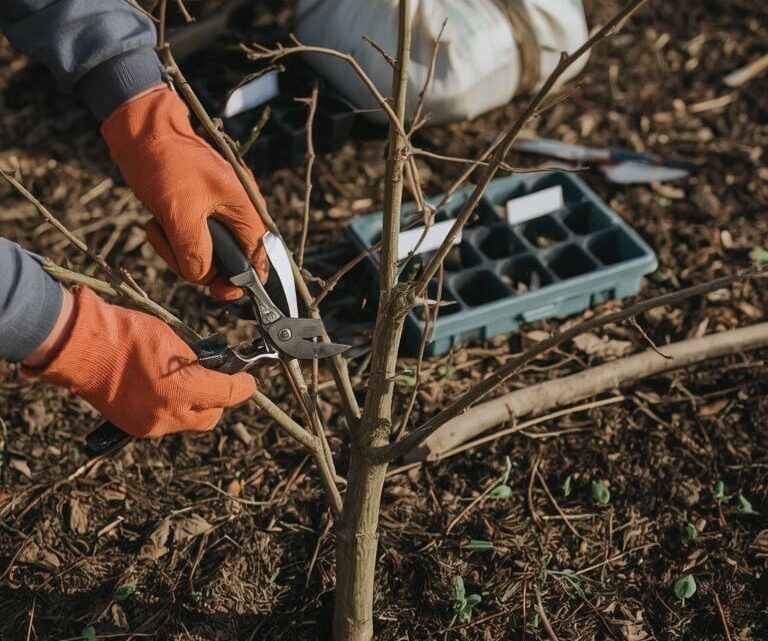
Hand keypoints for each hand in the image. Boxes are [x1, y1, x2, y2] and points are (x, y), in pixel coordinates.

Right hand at [23, 287, 254, 437]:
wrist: (82, 348)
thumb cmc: (126, 335)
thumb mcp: (173, 340)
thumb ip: (195, 361)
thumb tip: (208, 369)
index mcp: (184, 389)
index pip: (228, 394)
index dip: (243, 386)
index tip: (248, 380)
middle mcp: (171, 414)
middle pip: (212, 416)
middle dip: (219, 400)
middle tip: (217, 380)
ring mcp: (152, 425)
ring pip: (189, 422)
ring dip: (194, 406)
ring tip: (185, 383)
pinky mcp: (136, 429)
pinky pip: (166, 424)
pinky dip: (172, 411)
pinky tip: (164, 392)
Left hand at [101, 85, 268, 299]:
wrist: (142, 130)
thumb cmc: (167, 164)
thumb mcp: (180, 212)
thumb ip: (196, 251)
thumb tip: (203, 278)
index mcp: (246, 212)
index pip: (257, 262)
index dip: (239, 282)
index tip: (215, 289)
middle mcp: (237, 215)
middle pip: (227, 264)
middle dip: (197, 264)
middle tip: (172, 245)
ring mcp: (217, 215)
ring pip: (204, 256)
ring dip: (177, 251)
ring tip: (158, 227)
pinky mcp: (198, 214)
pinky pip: (189, 242)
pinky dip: (171, 240)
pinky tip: (156, 223)